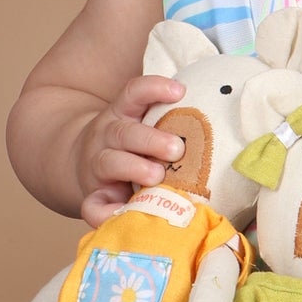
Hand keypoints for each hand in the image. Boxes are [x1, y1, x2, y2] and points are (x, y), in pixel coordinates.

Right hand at [74, 74, 185, 227]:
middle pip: (125, 133)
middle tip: (178, 149)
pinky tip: (123, 213)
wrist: (81, 161)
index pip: (133, 93)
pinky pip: (92, 205)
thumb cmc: (129, 144)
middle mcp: (106, 136)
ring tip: (157, 176)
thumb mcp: (140, 123)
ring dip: (135, 168)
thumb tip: (220, 122)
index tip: (180, 91)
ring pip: (109, 163)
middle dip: (152, 139)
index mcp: (121, 114)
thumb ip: (168, 120)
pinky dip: (105, 211)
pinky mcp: (93, 195)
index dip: (154, 88)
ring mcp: (97, 165)